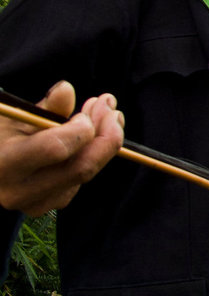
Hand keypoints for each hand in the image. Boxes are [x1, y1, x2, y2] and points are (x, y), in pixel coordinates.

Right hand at [0, 82, 123, 216]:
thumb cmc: (3, 135)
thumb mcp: (16, 116)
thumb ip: (45, 106)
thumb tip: (67, 90)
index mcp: (6, 164)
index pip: (56, 149)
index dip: (82, 127)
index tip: (92, 105)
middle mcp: (20, 191)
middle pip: (82, 167)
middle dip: (106, 134)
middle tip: (112, 107)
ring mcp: (37, 203)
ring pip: (86, 172)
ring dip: (104, 141)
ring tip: (105, 112)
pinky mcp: (51, 205)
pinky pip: (82, 178)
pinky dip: (93, 154)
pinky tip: (93, 134)